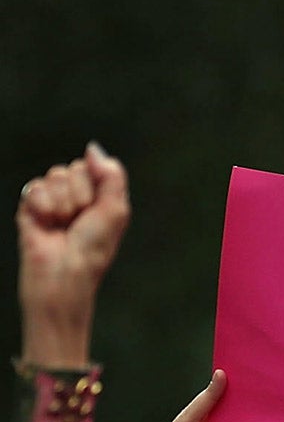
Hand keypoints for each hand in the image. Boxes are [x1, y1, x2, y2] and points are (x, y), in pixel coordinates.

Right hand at [16, 145, 129, 361]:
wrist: (63, 272)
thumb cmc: (93, 249)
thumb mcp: (115, 211)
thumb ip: (111, 176)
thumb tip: (93, 148)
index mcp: (99, 197)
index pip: (93, 167)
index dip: (95, 188)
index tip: (96, 212)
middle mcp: (76, 196)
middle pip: (72, 169)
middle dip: (78, 196)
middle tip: (77, 222)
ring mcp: (52, 201)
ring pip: (53, 176)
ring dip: (61, 203)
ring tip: (61, 225)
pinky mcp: (30, 207)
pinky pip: (34, 187)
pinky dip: (42, 206)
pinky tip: (44, 223)